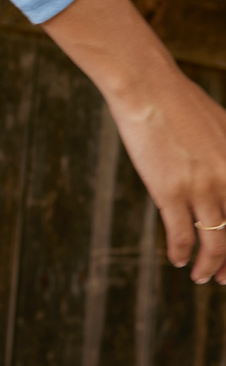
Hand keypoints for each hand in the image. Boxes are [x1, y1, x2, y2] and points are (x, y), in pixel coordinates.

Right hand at [40, 0, 225, 283]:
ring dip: (210, 265)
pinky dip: (181, 251)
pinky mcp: (170, 191)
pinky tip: (177, 259)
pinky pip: (181, 233)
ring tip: (202, 276)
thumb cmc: (179, 104)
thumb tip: (222, 175)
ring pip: (215, 242)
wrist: (147, 89)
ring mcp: (202, 187)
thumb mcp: (221, 129)